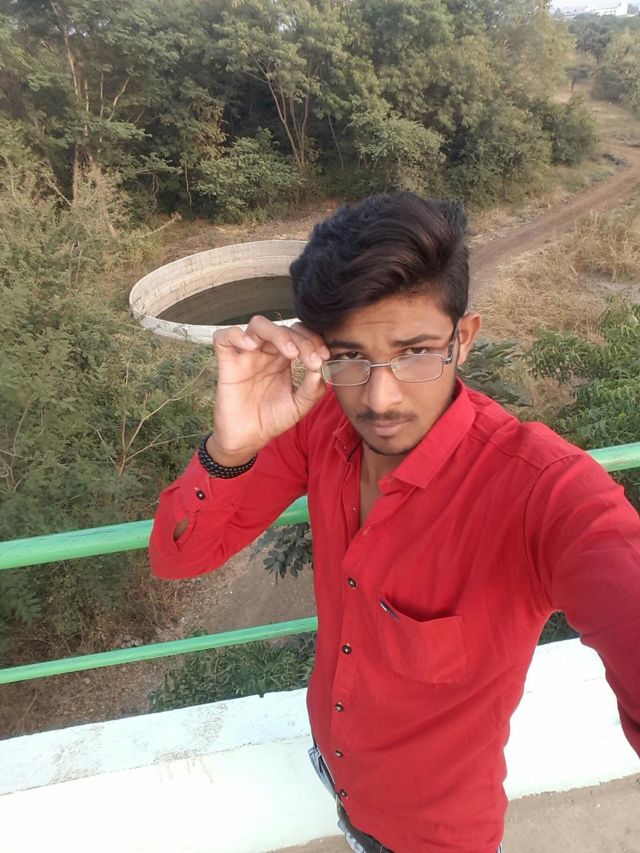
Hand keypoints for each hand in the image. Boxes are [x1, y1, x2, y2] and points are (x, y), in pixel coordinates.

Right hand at [208, 316, 329, 464]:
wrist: (248, 439)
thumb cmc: (271, 419)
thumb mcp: (299, 406)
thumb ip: (312, 389)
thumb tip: (320, 369)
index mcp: (283, 359)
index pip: (299, 334)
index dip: (313, 340)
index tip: (324, 357)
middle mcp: (265, 353)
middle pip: (282, 327)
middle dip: (302, 340)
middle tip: (312, 360)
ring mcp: (246, 356)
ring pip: (257, 324)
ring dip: (277, 333)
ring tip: (291, 353)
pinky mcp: (227, 364)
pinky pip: (223, 337)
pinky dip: (236, 335)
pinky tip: (252, 347)